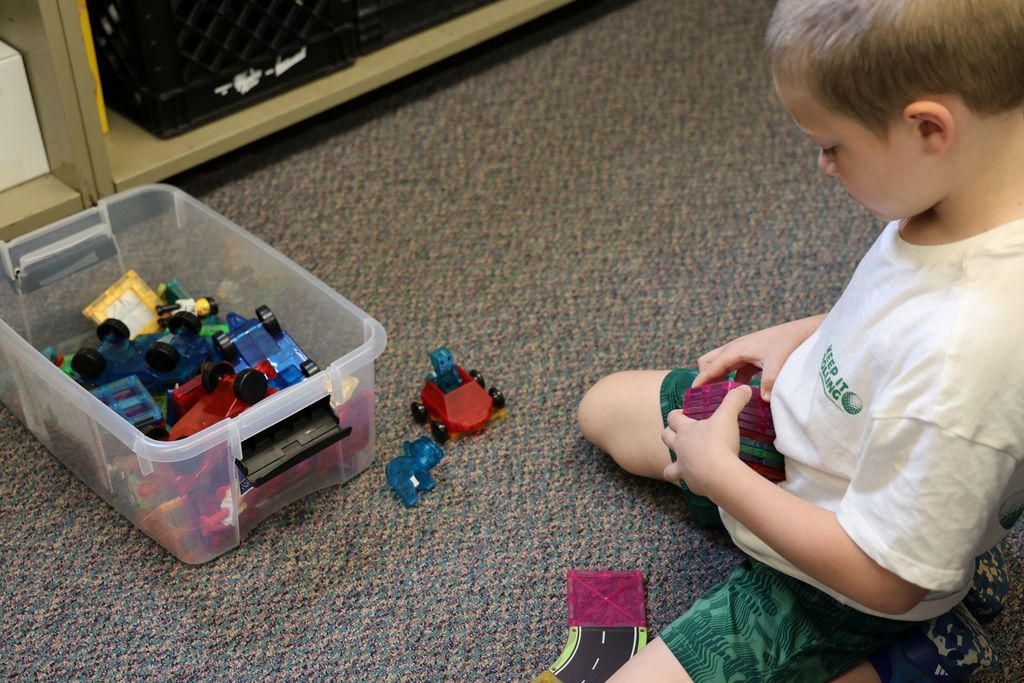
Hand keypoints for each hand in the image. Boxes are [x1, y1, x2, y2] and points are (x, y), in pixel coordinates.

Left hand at [661, 384, 751, 496]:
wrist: (719, 475)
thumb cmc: (719, 442)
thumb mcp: (728, 417)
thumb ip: (735, 400)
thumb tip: (744, 388)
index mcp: (685, 430)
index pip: (672, 418)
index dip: (677, 414)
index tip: (684, 414)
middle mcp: (680, 448)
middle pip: (665, 438)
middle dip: (670, 435)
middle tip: (682, 435)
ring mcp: (683, 468)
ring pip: (668, 467)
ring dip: (673, 465)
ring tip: (684, 464)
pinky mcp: (691, 485)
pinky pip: (685, 483)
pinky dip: (691, 481)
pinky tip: (700, 480)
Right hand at [693, 313, 825, 400]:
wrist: (804, 331)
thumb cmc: (790, 342)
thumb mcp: (778, 361)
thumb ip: (770, 380)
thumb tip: (764, 400)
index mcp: (736, 349)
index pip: (710, 367)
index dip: (700, 381)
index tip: (691, 396)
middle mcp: (735, 349)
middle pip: (709, 362)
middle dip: (705, 378)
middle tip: (706, 398)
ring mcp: (743, 351)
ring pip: (721, 365)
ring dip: (718, 380)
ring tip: (720, 400)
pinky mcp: (752, 355)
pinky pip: (735, 369)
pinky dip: (733, 381)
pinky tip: (741, 395)